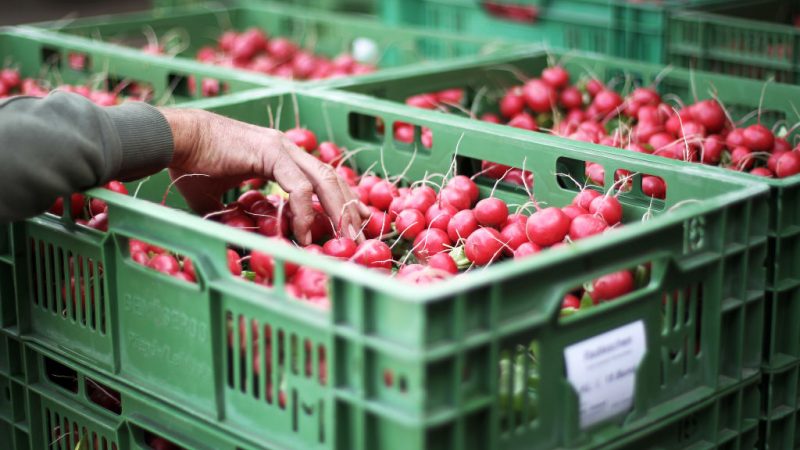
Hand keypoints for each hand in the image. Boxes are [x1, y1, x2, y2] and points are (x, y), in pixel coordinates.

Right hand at [160, 108, 368, 244]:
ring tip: (346, 235)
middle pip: (330, 178)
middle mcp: (286, 148)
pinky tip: (302, 233)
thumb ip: (235, 215)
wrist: (174, 138)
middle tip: (362, 230)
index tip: (350, 219)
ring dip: (338, 209)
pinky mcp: (271, 152)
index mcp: (278, 155)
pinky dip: (304, 211)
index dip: (338, 198)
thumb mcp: (219, 198)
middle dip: (349, 205)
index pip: (319, 177)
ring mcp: (281, 147)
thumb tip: (241, 240)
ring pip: (323, 179)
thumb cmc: (190, 164)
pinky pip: (298, 186)